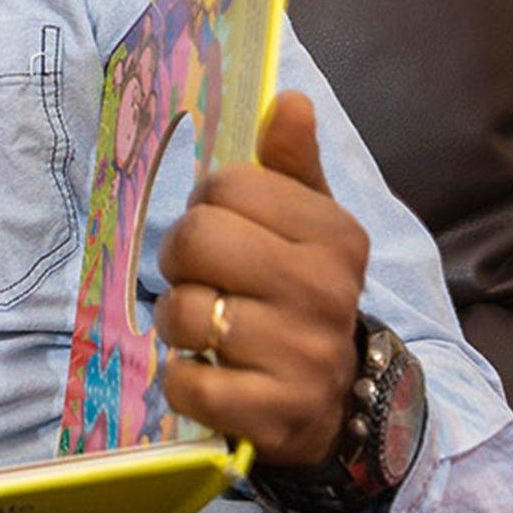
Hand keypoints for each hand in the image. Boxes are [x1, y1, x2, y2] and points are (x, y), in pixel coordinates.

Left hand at [156, 93, 371, 465]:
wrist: (335, 402)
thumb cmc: (299, 298)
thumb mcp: (306, 228)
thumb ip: (291, 165)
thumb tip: (288, 99)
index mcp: (334, 235)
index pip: (225, 186)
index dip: (207, 208)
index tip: (227, 236)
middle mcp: (325, 290)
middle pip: (196, 239)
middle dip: (181, 262)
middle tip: (206, 282)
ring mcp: (303, 355)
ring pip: (181, 311)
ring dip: (177, 323)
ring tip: (210, 330)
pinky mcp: (274, 413)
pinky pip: (185, 382)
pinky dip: (181, 381)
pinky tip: (211, 375)